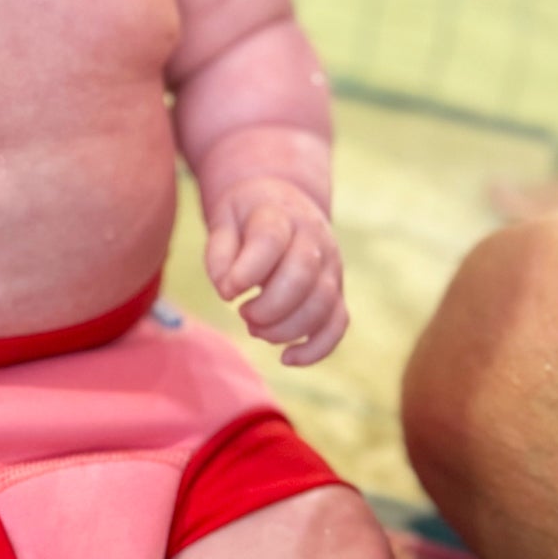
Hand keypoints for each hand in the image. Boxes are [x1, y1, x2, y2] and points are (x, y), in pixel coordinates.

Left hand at [204, 177, 345, 364]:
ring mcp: (330, 266)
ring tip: (255, 328)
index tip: (228, 293)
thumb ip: (219, 251)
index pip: (271, 239)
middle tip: (243, 313)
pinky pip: (338, 323)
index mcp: (280, 214)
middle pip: (303, 276)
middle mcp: (313, 239)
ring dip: (286, 329)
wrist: (284, 200)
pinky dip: (316, 348)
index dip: (248, 270)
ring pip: (323, 303)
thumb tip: (227, 290)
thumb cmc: (247, 216)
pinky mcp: (336, 291)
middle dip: (268, 307)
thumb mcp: (223, 219)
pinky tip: (286, 358)